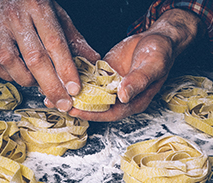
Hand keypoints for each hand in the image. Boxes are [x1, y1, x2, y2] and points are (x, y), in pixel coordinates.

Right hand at [0, 0, 99, 111]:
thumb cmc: (31, 2)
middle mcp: (16, 19)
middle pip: (35, 59)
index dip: (66, 69)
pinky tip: (23, 75)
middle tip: (63, 103)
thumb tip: (92, 60)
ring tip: (42, 83)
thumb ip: (74, 38)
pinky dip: (12, 77)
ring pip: (13, 65)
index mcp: (38, 9)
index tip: (74, 89)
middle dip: (51, 86)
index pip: (55, 43)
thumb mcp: (57, 13)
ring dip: (30, 81)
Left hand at [69, 8, 204, 120]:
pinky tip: (62, 78)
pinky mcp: (104, 74)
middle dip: (77, 107)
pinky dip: (76, 80)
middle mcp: (120, 97)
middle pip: (96, 107)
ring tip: (52, 95)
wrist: (157, 39)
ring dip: (73, 95)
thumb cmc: (160, 54)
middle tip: (58, 103)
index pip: (110, 113)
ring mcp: (110, 85)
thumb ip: (138, 81)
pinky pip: (89, 79)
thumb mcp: (152, 66)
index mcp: (133, 101)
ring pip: (89, 94)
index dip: (93, 113)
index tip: (76, 111)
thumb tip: (123, 96)